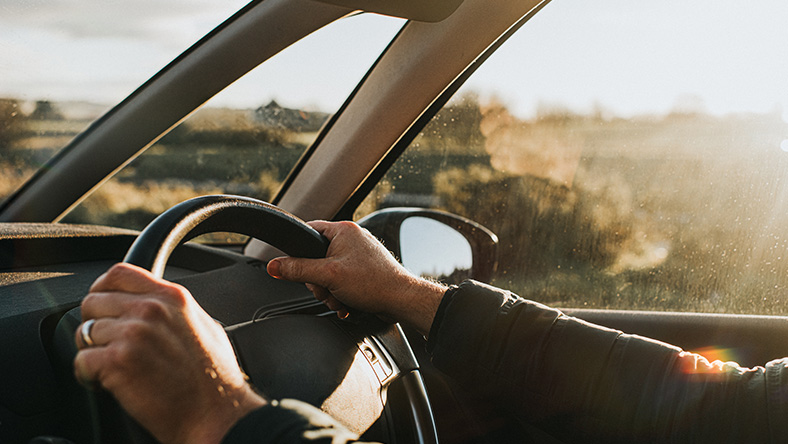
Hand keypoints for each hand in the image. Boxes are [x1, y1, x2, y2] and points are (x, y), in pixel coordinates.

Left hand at [73, 263, 265, 443]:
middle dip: (96, 324)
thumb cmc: (215, 378)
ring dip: (93, 352)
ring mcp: (133, 334)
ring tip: (114, 367)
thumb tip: (152, 304)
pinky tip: (107, 382)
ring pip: (84, 332)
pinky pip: (81, 360)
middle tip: (110, 345)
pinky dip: (88, 375)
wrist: (215, 413)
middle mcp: (151, 310)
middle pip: (93, 301)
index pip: (119, 273)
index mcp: (172, 297)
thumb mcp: (204, 325)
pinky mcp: (118, 361)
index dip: (103, 289)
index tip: (103, 305)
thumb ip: (174, 309)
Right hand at [267, 220, 445, 335]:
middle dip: (318, 281)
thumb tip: (274, 266)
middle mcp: (352, 238)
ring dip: (330, 291)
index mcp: (343, 230)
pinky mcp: (364, 270)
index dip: (299, 251)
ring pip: (328, 273)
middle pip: (316, 258)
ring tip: (341, 298)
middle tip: (327, 289)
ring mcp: (359, 255)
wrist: (401, 300)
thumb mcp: (328, 276)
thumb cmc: (374, 282)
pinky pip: (342, 281)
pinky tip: (347, 303)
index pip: (308, 231)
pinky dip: (341, 294)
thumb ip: (298, 270)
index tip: (296, 266)